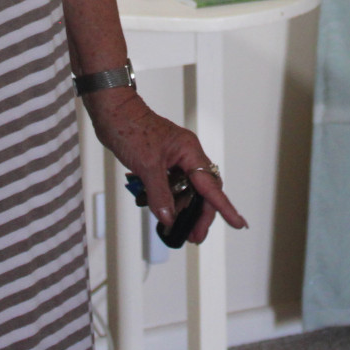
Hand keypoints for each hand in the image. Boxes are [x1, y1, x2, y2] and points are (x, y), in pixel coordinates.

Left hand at [85, 88, 248, 243]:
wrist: (112, 112)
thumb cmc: (130, 128)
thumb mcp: (146, 166)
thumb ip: (160, 194)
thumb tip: (169, 218)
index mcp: (189, 151)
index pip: (211, 186)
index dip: (225, 207)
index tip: (238, 223)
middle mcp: (186, 156)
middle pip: (202, 191)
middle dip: (200, 215)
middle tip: (194, 237)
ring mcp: (174, 159)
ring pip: (186, 190)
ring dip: (182, 210)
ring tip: (177, 230)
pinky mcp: (161, 163)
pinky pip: (171, 186)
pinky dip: (168, 200)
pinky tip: (162, 212)